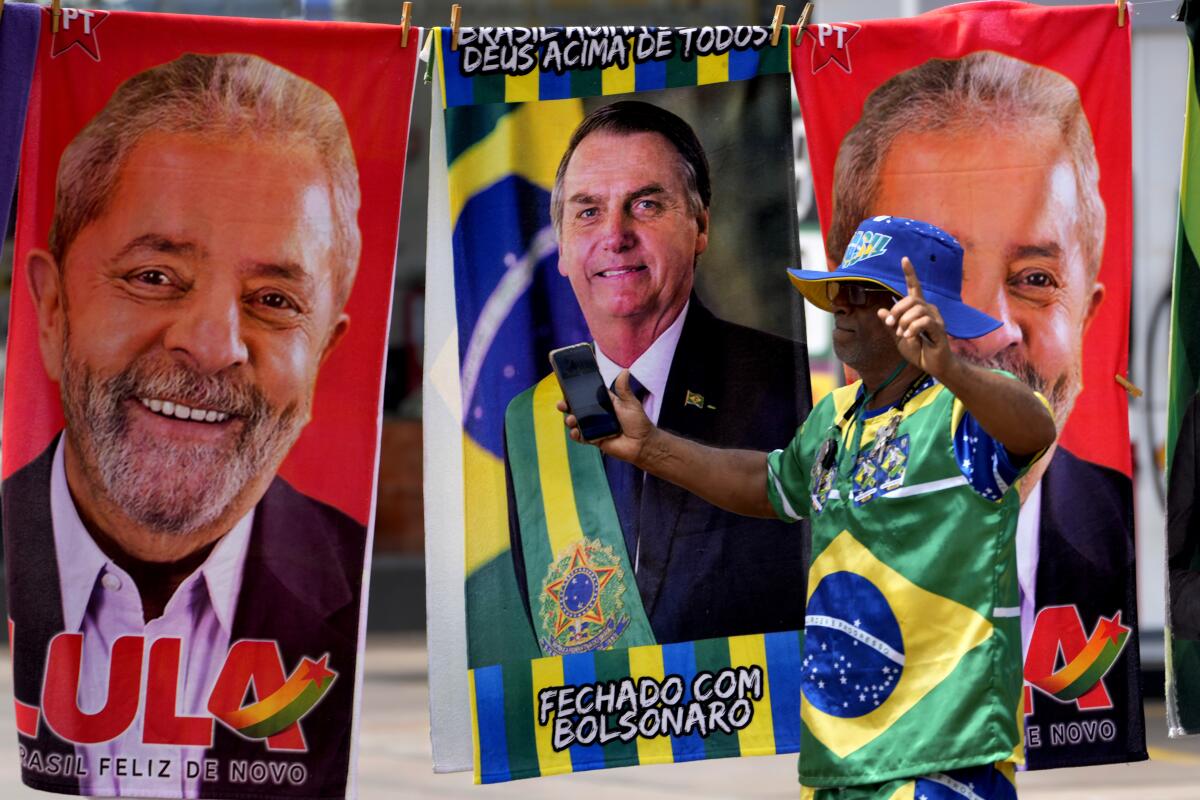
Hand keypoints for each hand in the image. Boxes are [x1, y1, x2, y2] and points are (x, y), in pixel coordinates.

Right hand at [558, 369, 653, 465]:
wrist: (641, 444)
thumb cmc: (638, 422)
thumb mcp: (630, 403)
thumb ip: (623, 388)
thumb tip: (625, 370)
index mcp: (604, 403)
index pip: (587, 395)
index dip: (576, 392)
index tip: (566, 389)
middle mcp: (597, 414)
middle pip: (577, 408)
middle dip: (567, 406)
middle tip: (562, 405)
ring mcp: (594, 427)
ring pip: (576, 422)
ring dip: (570, 420)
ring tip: (571, 420)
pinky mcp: (594, 439)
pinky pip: (581, 437)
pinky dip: (575, 435)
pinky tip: (575, 432)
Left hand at [877, 257, 952, 376]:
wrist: (934, 366)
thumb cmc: (918, 350)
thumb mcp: (898, 337)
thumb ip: (891, 324)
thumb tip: (880, 310)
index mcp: (918, 310)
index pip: (914, 287)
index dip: (910, 273)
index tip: (904, 259)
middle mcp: (929, 310)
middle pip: (910, 299)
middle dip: (896, 310)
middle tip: (889, 324)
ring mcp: (936, 318)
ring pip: (917, 309)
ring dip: (904, 322)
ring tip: (901, 334)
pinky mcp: (939, 329)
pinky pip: (924, 322)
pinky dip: (913, 328)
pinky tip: (908, 337)